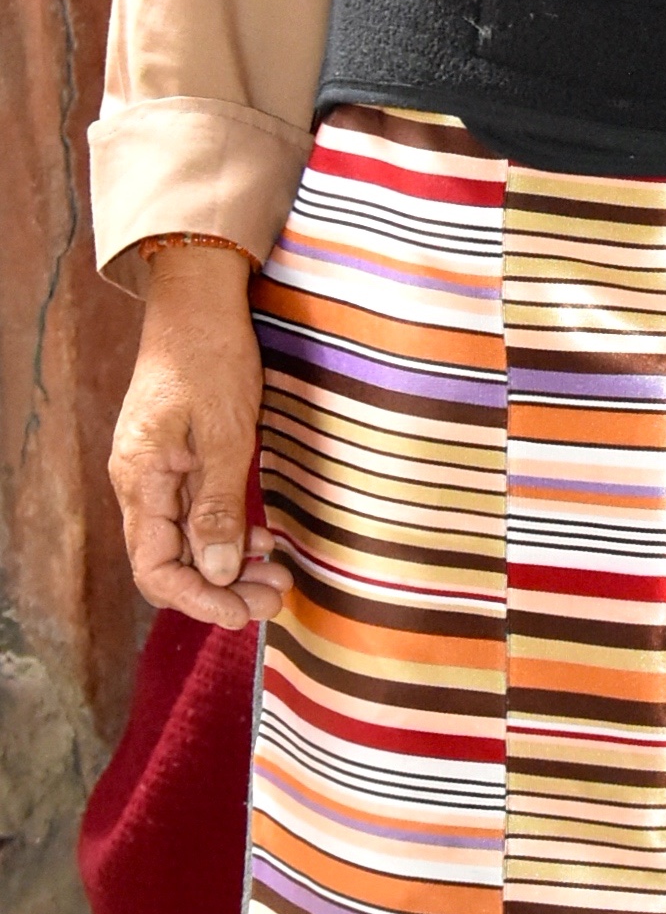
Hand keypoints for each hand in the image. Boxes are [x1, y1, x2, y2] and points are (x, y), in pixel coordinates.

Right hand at [107, 244, 285, 628]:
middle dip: (221, 589)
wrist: (198, 300)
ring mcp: (159, 472)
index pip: (155, 568)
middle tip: (275, 598)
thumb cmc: (210, 357)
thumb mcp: (224, 434)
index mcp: (141, 479)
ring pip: (187, 543)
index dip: (197, 599)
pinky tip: (261, 541)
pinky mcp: (180, 460)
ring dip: (229, 567)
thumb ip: (218, 506)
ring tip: (276, 577)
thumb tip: (219, 574)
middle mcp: (142, 483)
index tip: (243, 613)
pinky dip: (228, 534)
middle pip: (171, 563)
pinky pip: (196, 515)